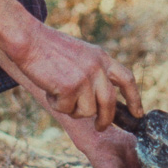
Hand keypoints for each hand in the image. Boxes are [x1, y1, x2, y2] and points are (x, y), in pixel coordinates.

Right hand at [0, 0, 141, 129]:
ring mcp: (85, 78)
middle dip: (105, 119)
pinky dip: (56, 104)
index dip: (134, 98)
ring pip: (87, 111)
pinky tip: (50, 90)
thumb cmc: (48, 48)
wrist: (28, 40)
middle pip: (109, 103)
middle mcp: (97, 67)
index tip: (138, 113)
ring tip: (58, 92)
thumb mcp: (80, 54)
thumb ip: (93, 72)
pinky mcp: (70, 87)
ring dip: (72, 109)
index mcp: (102, 57)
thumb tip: (101, 101)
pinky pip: (67, 110)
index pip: (127, 79)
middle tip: (100, 127)